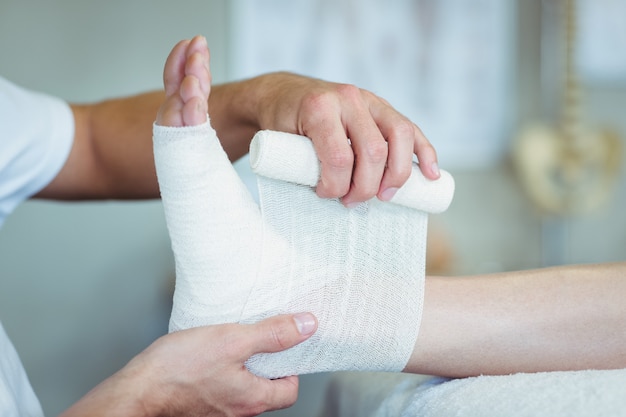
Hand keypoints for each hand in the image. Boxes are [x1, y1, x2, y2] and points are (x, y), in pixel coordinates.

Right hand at [60, 313, 317, 416]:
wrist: (137, 389)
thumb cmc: (178, 369)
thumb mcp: (233, 340)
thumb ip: (272, 335)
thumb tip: (306, 326)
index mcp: (252, 400)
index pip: (290, 390)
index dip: (291, 367)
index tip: (284, 345)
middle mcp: (238, 411)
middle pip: (266, 388)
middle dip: (265, 362)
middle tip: (257, 338)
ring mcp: (218, 409)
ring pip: (243, 385)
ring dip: (241, 363)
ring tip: (231, 340)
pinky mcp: (199, 402)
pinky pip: (221, 385)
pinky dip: (221, 368)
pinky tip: (209, 351)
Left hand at [253, 72, 439, 206]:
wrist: (282, 94)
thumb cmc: (280, 123)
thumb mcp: (280, 143)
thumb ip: (300, 166)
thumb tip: (327, 201)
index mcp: (319, 107)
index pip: (339, 157)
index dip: (334, 186)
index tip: (324, 194)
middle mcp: (348, 99)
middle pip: (373, 151)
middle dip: (366, 187)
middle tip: (350, 201)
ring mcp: (369, 99)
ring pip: (400, 136)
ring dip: (398, 173)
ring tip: (385, 195)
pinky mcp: (381, 106)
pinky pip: (410, 128)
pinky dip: (425, 152)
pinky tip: (431, 174)